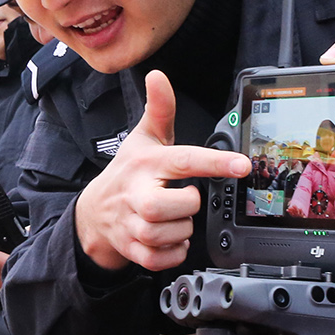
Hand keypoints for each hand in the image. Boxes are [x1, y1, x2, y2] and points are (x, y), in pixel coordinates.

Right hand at [73, 70, 249, 271]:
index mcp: (145, 164)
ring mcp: (131, 224)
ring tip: (175, 217)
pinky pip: (163, 258)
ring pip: (171, 234)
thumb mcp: (143, 139)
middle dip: (187, 205)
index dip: (215, 162)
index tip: (242, 164)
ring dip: (181, 229)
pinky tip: (170, 237)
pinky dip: (173, 252)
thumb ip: (159, 108)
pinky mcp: (132, 249)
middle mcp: (136, 194)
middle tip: (183, 198)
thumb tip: (157, 75)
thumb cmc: (126, 174)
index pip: (184, 161)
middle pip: (174, 205)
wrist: (92, 213)